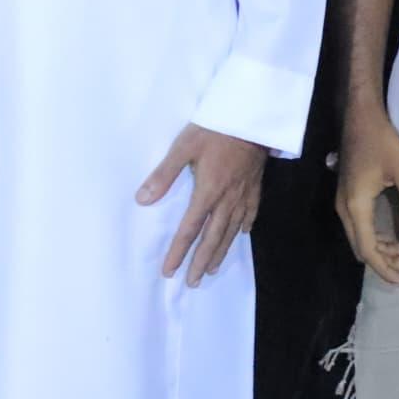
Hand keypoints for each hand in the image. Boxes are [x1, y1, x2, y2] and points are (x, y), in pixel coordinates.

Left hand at [137, 123, 264, 287]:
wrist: (253, 117)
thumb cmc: (215, 129)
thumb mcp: (183, 147)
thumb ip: (164, 175)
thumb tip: (142, 200)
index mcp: (207, 192)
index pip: (190, 229)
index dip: (179, 251)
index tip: (170, 271)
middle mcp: (227, 199)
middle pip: (213, 238)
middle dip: (201, 262)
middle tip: (192, 282)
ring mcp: (244, 194)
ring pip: (231, 231)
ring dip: (221, 252)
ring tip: (213, 269)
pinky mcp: (255, 185)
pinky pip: (250, 213)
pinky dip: (244, 227)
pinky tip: (242, 235)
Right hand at [334, 96, 398, 286]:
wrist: (362, 115)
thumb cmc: (384, 140)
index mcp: (356, 205)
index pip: (368, 248)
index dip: (385, 268)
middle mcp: (345, 207)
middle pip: (362, 247)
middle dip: (386, 261)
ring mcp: (344, 201)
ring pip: (360, 237)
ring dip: (382, 249)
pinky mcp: (349, 194)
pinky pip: (360, 226)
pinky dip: (376, 236)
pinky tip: (396, 237)